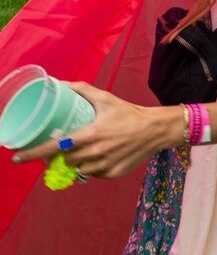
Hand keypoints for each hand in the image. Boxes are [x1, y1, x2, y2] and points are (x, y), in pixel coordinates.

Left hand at [13, 82, 178, 177]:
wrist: (156, 130)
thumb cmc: (130, 113)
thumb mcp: (107, 99)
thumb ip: (83, 91)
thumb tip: (61, 84)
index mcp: (91, 134)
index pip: (55, 146)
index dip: (34, 153)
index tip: (18, 157)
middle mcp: (95, 152)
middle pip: (65, 159)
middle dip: (61, 155)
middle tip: (64, 147)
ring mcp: (104, 165)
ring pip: (78, 169)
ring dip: (76, 162)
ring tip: (83, 151)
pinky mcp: (112, 174)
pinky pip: (93, 174)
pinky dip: (91, 167)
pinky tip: (98, 157)